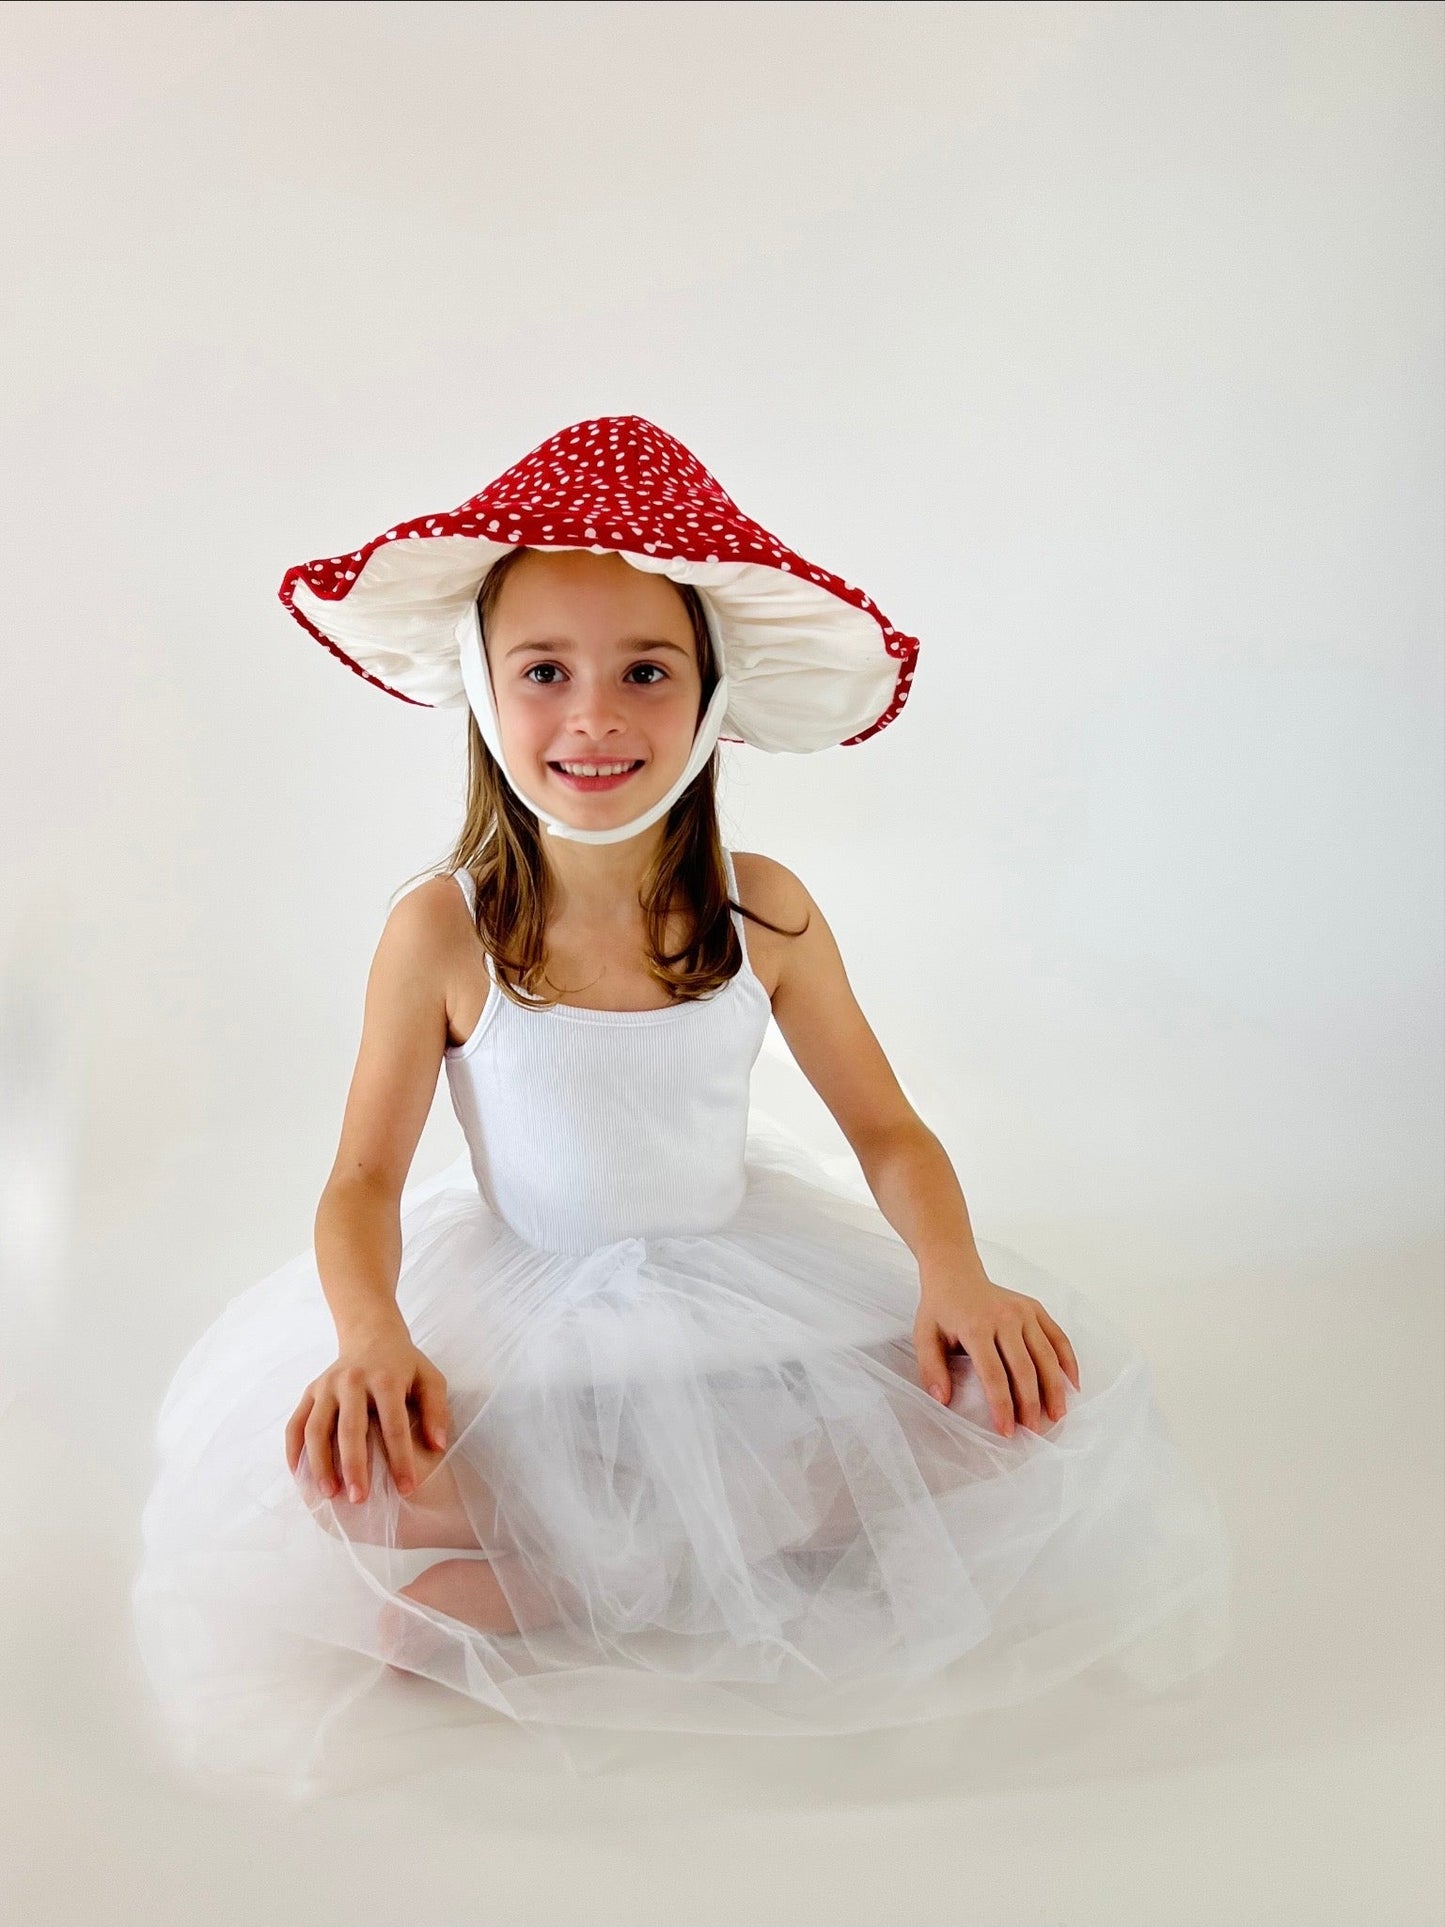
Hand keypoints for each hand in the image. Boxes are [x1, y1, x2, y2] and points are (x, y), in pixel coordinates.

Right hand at [284, 1320, 449, 1503]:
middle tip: (360, 1499)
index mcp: (385, 1378)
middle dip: (354, 1466)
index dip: (401, 1458)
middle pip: (350, 1429)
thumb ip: (437, 1410)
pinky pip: (295, 1424)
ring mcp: (326, 1386)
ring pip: (316, 1428)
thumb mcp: (430, 1379)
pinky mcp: (309, 1391)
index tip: (406, 1488)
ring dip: (320, 1463)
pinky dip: (293, 1450)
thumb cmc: (404, 1365)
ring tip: (330, 1494)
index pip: (394, 1424)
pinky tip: (300, 1476)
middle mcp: (352, 1380)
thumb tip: (437, 1446)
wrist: (371, 1335)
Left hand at [913, 1269, 1079, 1435]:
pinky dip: (1068, 1361)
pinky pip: (1057, 1337)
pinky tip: (1072, 1384)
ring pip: (1046, 1356)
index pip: (994, 1374)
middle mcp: (1004, 1318)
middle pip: (1024, 1368)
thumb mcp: (924, 1336)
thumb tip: (942, 1400)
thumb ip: (931, 1369)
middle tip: (1034, 1432)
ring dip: (1054, 1389)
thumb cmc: (940, 1310)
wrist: (955, 1273)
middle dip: (1030, 1404)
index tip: (1007, 1431)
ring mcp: (1023, 1311)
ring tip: (1057, 1415)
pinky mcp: (1035, 1308)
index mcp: (976, 1327)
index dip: (1002, 1406)